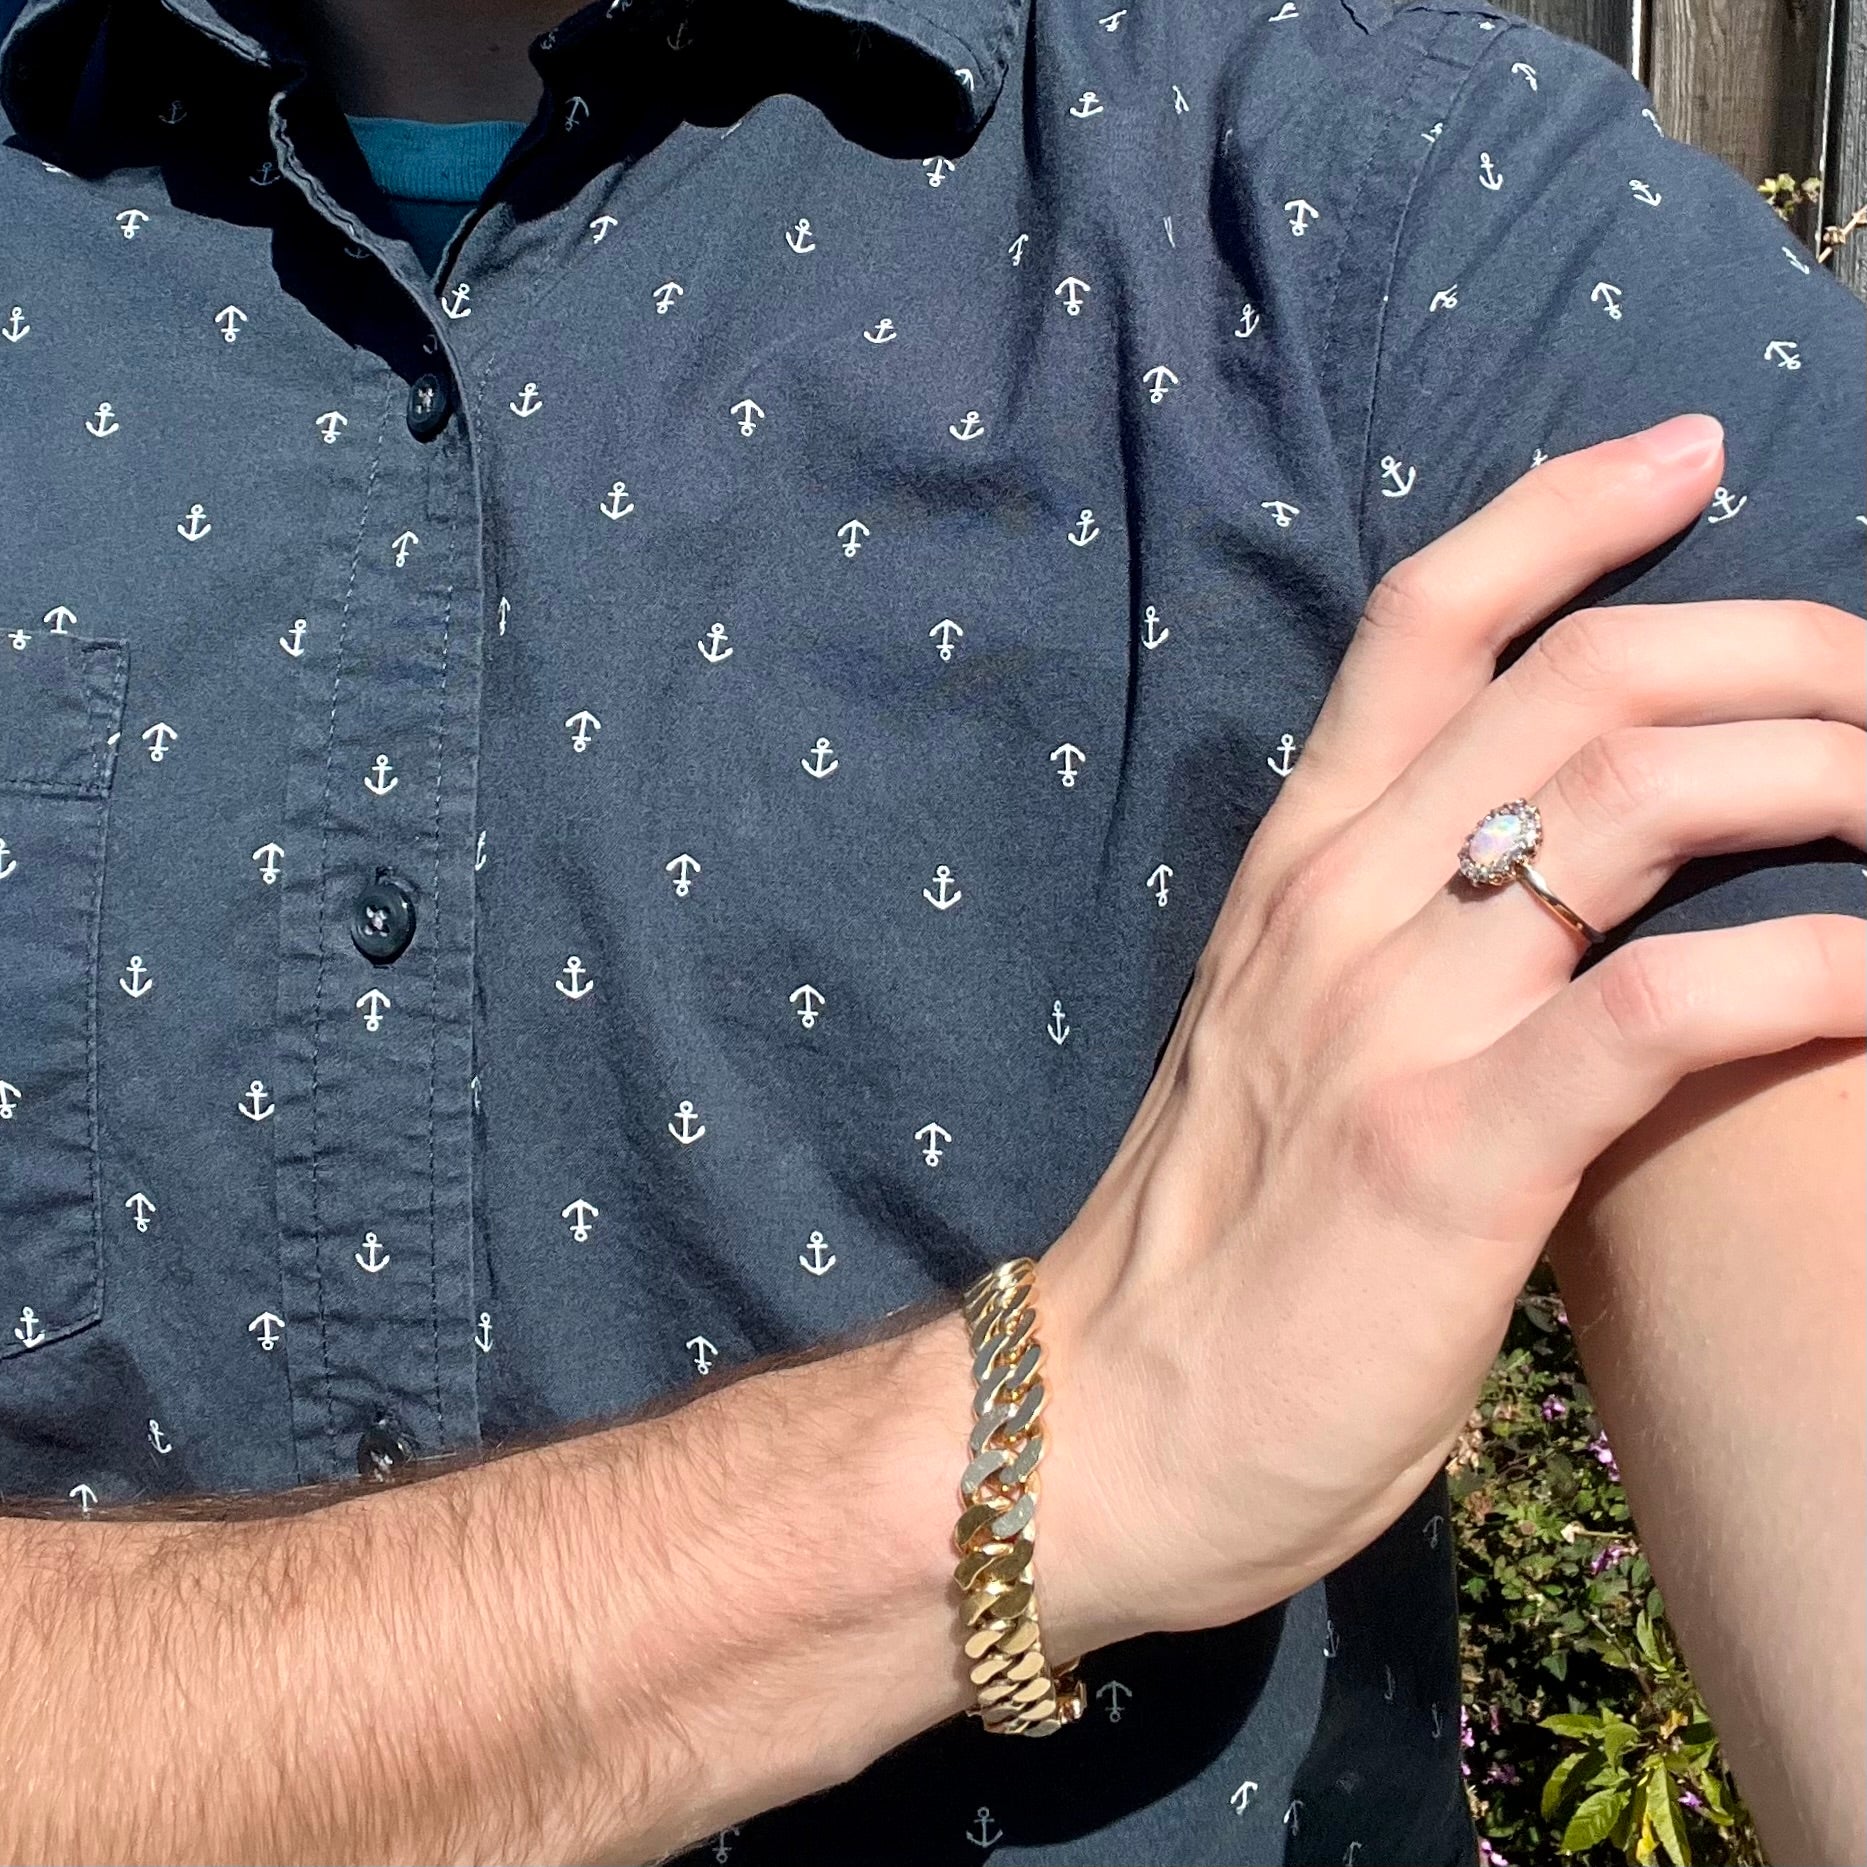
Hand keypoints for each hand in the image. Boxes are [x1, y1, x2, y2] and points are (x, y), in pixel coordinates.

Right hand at [1034, 412, 1865, 1654]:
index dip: (1561, 513)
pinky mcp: (1451, 1154)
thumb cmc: (1213, 1246)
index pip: (1422, 626)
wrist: (1108, 1427)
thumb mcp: (1282, 1046)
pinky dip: (1817, 971)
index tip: (1686, 456)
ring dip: (1834, 771)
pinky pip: (1665, 1007)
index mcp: (1296, 871)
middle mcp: (1340, 907)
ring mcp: (1391, 1021)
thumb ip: (1391, 943)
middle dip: (1786, 645)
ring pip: (1638, 798)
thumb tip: (1545, 891)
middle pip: (1584, 679)